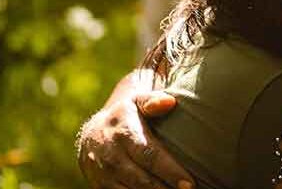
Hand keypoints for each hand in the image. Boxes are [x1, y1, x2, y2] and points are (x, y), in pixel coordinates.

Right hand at [77, 90, 193, 188]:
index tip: (189, 182)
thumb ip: (152, 100)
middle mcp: (111, 155)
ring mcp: (103, 174)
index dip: (170, 170)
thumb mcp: (136, 102)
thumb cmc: (125, 116)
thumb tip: (170, 102)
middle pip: (141, 179)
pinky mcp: (100, 187)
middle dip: (165, 188)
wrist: (91, 136)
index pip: (149, 154)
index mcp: (123, 132)